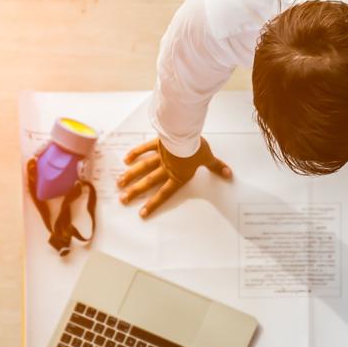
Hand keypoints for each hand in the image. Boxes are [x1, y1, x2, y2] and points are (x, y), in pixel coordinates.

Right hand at [117, 137, 231, 217]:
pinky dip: (135, 154)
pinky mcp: (156, 143)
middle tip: (122, 200)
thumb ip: (216, 167)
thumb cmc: (196, 147)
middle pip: (148, 183)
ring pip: (142, 168)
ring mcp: (159, 156)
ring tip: (118, 184)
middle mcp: (166, 169)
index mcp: (178, 176)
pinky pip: (144, 150)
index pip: (164, 194)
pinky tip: (126, 160)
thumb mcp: (208, 158)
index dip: (153, 204)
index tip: (142, 213)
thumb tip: (229, 174)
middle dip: (135, 192)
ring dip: (130, 176)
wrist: (185, 133)